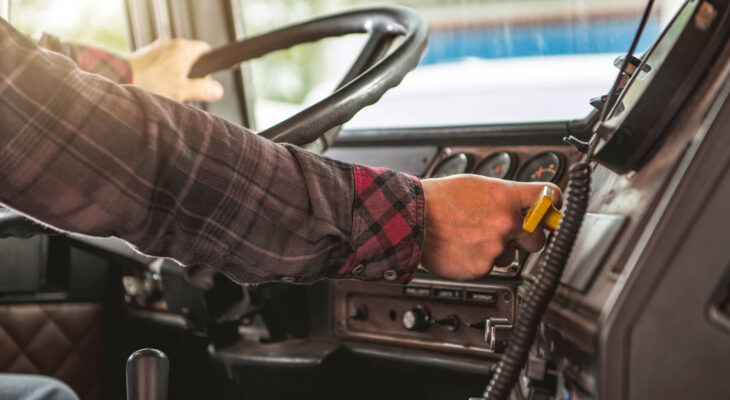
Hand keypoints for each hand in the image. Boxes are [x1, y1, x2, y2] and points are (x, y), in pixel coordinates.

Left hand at [128, 38, 223, 102]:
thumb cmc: (150, 84)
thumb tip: (217, 90)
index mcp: (184, 48)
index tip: (205, 81)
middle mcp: (170, 43)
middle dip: (191, 74)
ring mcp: (156, 48)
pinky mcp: (144, 54)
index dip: (209, 67)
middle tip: (186, 90)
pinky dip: (162, 74)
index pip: (206, 50)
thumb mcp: (183, 91)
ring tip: (169, 91)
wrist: (119, 79)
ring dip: (176, 75)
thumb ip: (204, 90)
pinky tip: (156, 87)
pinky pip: (161, 63)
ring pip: (175, 61)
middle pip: (190, 57)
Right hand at [420, 175, 561, 280]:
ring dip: (497, 249)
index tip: (551, 211)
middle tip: (510, 232)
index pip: (550, 197)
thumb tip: (526, 203)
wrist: (411, 218)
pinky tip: (463, 248)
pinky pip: (490, 267)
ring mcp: (495, 247)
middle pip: (539, 237)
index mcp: (506, 197)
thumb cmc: (439, 199)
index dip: (552, 205)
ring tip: (471, 237)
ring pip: (511, 255)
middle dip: (527, 237)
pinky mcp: (482, 267)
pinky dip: (479, 260)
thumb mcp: (477, 184)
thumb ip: (507, 195)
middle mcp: (506, 222)